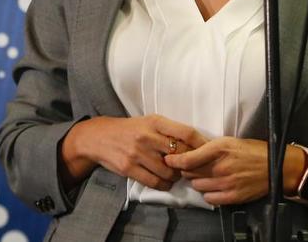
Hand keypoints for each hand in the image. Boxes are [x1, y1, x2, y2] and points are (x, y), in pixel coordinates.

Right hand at [62, 115, 206, 190]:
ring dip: (175, 177)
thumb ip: (169, 132)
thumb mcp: (148, 123)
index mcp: (155, 121)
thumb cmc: (129, 130)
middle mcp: (147, 136)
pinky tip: (163, 181)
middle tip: (191, 169)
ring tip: (174, 174)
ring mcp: (137, 152)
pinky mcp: (128, 167)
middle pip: (181, 155)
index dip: (202, 145)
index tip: (209, 153)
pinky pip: (155, 182)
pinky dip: (163, 185)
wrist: (98, 137)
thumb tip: (197, 147)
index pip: (187, 133)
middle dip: (189, 165)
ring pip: (169, 172)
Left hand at [164, 137, 299, 204]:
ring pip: (198, 186)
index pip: (188, 159)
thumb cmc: (252, 151)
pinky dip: (208, 193)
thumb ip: (208, 147)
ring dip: (197, 182)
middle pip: (190, 173)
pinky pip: (210, 198)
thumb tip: (189, 152)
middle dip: (187, 170)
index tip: (169, 160)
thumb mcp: (228, 141)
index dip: (175, 161)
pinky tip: (212, 187)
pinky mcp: (233, 196)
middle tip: (191, 168)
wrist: (276, 166)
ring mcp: (227, 183)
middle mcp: (221, 166)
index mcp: (219, 148)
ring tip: (204, 177)